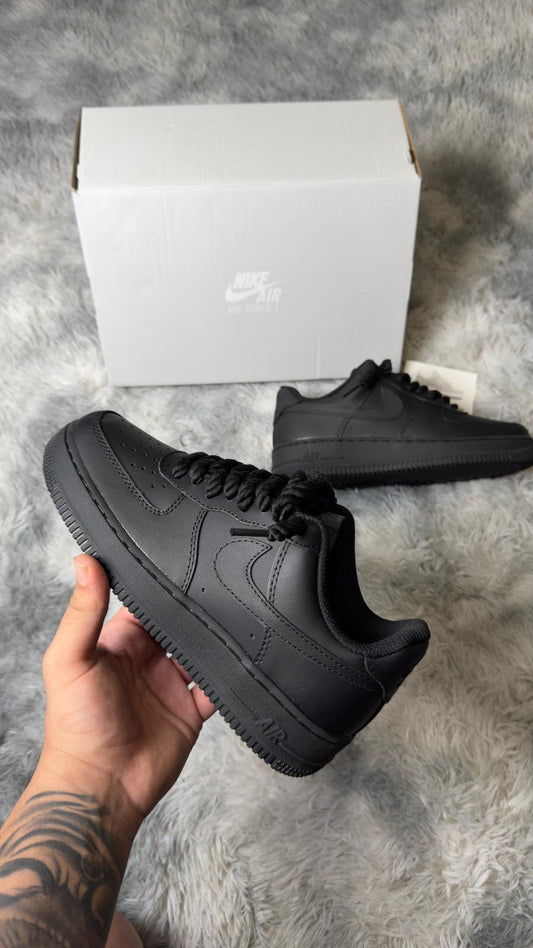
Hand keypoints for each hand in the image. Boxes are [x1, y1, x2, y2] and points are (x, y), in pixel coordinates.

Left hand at [40, 554, 214, 828]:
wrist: (101, 787)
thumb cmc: (75, 726)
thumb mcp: (71, 659)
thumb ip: (82, 611)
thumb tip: (84, 560)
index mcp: (118, 644)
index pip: (145, 604)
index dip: (161, 586)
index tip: (182, 559)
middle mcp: (147, 662)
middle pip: (179, 625)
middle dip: (196, 609)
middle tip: (221, 582)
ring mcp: (171, 686)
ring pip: (202, 652)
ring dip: (216, 638)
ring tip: (238, 614)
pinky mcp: (191, 712)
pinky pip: (218, 687)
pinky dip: (231, 676)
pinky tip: (243, 659)